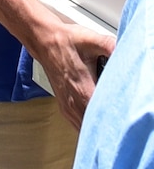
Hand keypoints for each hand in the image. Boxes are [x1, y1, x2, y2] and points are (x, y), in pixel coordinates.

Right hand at [29, 8, 114, 126]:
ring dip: (99, 128)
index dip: (117, 118)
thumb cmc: (66, 41)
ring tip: (111, 124)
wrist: (43, 40)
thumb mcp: (90, 39)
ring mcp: (68, 106)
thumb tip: (125, 50)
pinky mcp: (65, 106)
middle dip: (111, 126)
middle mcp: (75, 102)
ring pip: (86, 129)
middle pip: (96, 126)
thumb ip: (110, 46)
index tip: (125, 114)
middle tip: (122, 120)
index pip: (104, 115)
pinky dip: (88, 128)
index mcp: (83, 89)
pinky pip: (78, 126)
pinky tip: (97, 124)